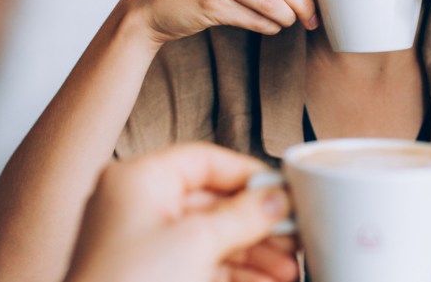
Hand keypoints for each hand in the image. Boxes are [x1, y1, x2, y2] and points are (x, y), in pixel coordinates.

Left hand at [64, 143, 298, 281]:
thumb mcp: (196, 243)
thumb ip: (243, 216)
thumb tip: (275, 199)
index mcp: (137, 181)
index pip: (204, 161)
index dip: (248, 175)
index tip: (284, 191)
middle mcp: (137, 208)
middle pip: (212, 203)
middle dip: (258, 224)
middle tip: (294, 234)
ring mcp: (143, 246)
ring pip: (211, 239)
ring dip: (255, 254)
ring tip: (289, 269)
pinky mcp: (152, 276)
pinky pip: (203, 265)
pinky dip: (236, 273)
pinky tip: (268, 281)